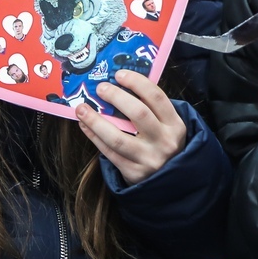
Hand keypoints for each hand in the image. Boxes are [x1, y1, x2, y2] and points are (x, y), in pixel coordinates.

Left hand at [77, 70, 186, 184]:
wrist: (170, 184)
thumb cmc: (163, 145)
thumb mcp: (168, 127)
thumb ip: (151, 110)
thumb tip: (119, 86)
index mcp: (176, 125)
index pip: (156, 97)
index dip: (137, 83)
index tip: (119, 74)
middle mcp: (164, 141)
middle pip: (138, 114)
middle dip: (116, 97)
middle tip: (100, 88)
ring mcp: (148, 159)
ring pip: (118, 138)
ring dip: (96, 121)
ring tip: (81, 108)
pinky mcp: (133, 173)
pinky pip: (109, 152)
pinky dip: (94, 137)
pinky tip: (85, 126)